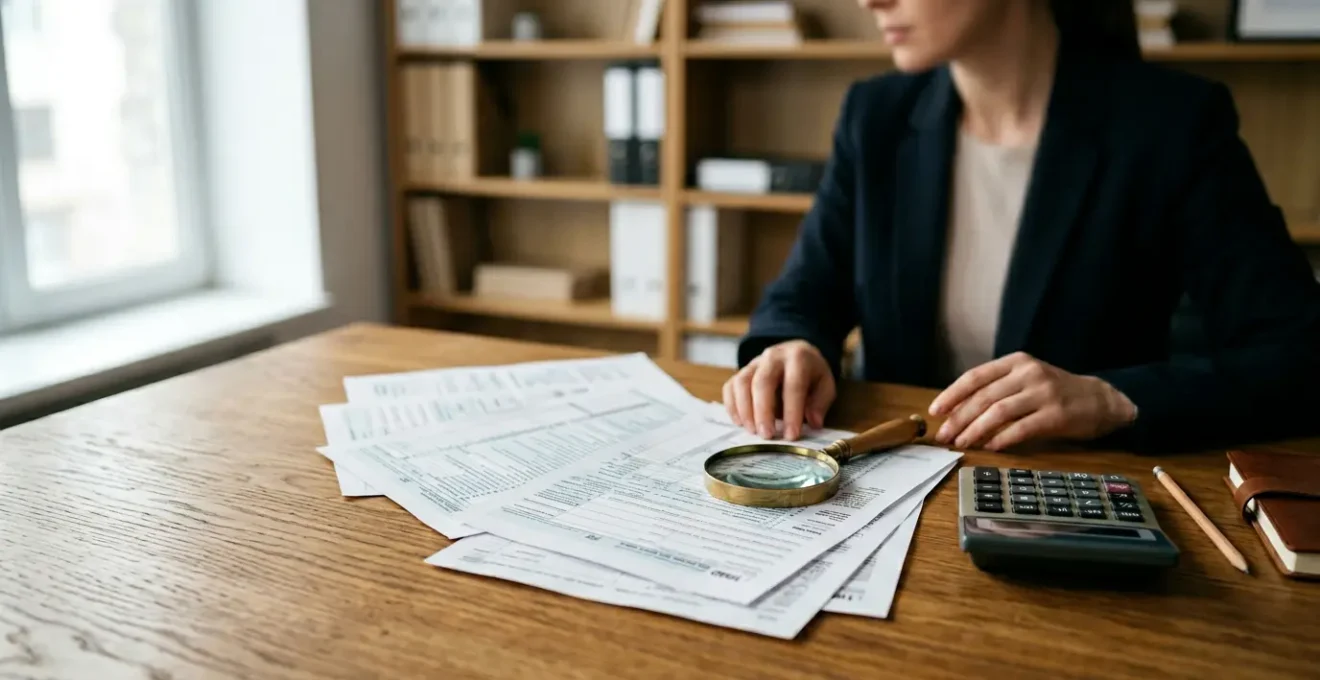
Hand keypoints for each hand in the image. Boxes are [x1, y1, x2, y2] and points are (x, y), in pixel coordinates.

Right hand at [723, 340, 835, 440]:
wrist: (797, 352)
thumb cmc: (811, 374)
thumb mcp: (825, 385)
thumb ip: (820, 403)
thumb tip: (813, 422)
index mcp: (798, 358)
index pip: (793, 386)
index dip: (792, 412)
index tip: (791, 436)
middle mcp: (773, 356)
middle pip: (762, 382)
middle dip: (763, 411)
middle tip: (767, 436)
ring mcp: (754, 362)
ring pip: (742, 382)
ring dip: (745, 410)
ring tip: (753, 431)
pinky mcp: (742, 370)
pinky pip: (730, 386)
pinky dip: (732, 406)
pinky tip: (740, 423)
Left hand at [927, 352, 1136, 450]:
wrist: (1101, 399)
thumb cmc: (1056, 392)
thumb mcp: (1026, 380)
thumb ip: (997, 389)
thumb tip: (957, 412)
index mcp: (1016, 362)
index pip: (975, 377)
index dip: (952, 394)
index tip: (935, 411)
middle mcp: (1028, 373)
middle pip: (983, 396)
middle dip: (959, 418)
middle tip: (944, 436)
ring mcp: (1043, 393)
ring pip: (998, 412)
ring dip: (975, 430)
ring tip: (962, 443)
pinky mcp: (1056, 415)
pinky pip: (1021, 428)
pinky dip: (1002, 438)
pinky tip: (990, 447)